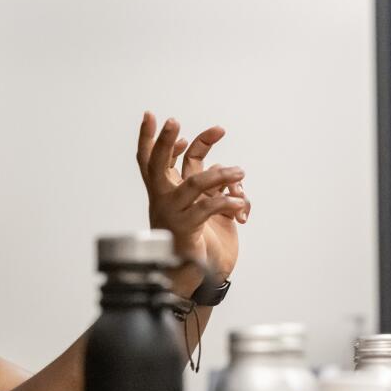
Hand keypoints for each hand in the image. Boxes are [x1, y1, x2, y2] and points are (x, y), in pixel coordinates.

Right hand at [135, 112, 250, 293]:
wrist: (196, 275)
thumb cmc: (201, 238)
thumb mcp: (206, 202)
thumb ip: (211, 181)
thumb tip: (220, 164)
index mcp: (165, 190)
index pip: (151, 159)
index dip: (148, 137)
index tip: (153, 116)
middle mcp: (164, 199)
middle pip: (156, 165)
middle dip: (163, 141)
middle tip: (173, 121)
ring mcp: (173, 213)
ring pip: (194, 184)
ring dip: (220, 175)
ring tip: (241, 173)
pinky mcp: (187, 229)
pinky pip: (208, 208)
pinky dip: (229, 203)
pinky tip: (242, 206)